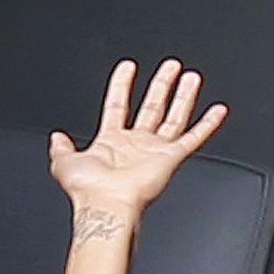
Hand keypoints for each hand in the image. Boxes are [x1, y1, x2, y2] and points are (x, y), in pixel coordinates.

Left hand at [49, 58, 227, 213]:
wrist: (107, 206)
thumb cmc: (87, 190)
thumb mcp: (63, 163)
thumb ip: (60, 149)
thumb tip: (55, 137)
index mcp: (110, 143)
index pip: (117, 105)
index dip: (121, 85)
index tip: (128, 67)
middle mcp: (135, 145)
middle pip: (151, 108)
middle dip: (160, 86)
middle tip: (170, 67)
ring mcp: (154, 151)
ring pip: (174, 117)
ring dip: (183, 97)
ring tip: (190, 76)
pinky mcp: (171, 158)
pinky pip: (194, 138)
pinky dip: (208, 125)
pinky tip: (218, 110)